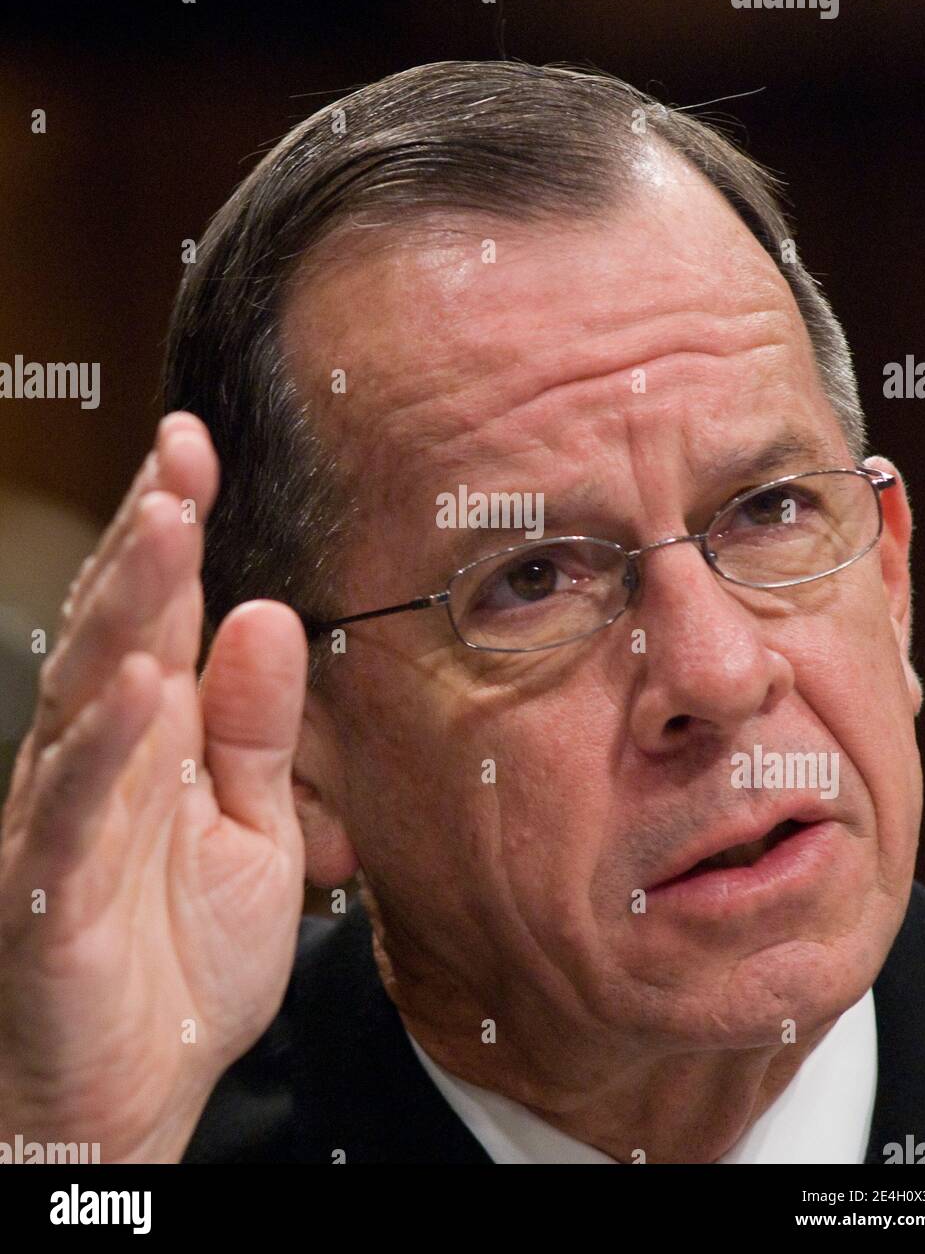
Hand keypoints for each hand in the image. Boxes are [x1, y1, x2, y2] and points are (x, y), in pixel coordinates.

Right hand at [0, 412, 308, 1161]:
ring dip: (125, 611)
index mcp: (152, 738)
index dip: (173, 527)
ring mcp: (63, 821)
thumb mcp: (253, 829)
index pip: (160, 614)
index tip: (196, 445)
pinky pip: (72, 813)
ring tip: (165, 529)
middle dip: (149, 538)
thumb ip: (257, 730)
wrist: (137, 1091)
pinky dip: (101, 749)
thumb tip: (263, 614)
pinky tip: (134, 687)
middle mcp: (98, 761)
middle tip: (180, 457)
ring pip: (84, 696)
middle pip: (117, 631)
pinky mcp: (48, 896)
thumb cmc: (185, 956)